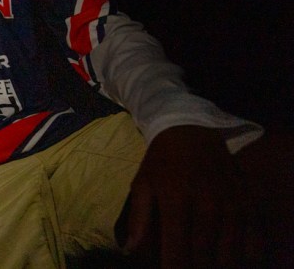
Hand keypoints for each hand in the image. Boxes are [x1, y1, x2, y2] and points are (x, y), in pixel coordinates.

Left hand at [120, 125, 262, 266]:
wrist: (192, 130)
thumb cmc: (162, 161)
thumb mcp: (143, 183)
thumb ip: (138, 219)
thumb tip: (131, 251)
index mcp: (176, 200)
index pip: (177, 250)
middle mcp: (207, 204)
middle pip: (205, 258)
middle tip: (186, 265)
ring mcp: (232, 205)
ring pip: (231, 254)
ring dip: (218, 264)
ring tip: (205, 262)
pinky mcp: (249, 203)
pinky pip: (255, 241)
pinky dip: (246, 256)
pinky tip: (231, 255)